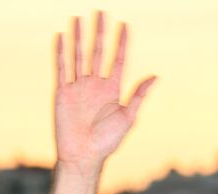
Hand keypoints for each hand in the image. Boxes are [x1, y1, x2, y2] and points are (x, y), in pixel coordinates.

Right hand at [49, 12, 156, 193]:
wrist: (84, 155)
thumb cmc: (107, 142)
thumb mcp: (128, 118)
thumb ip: (139, 96)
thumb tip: (155, 76)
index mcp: (112, 91)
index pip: (117, 61)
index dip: (121, 44)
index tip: (125, 26)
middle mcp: (95, 85)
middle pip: (98, 52)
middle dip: (100, 33)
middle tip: (101, 12)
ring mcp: (78, 87)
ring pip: (78, 56)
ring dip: (78, 37)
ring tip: (79, 18)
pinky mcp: (63, 92)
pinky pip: (62, 68)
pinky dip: (61, 53)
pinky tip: (62, 37)